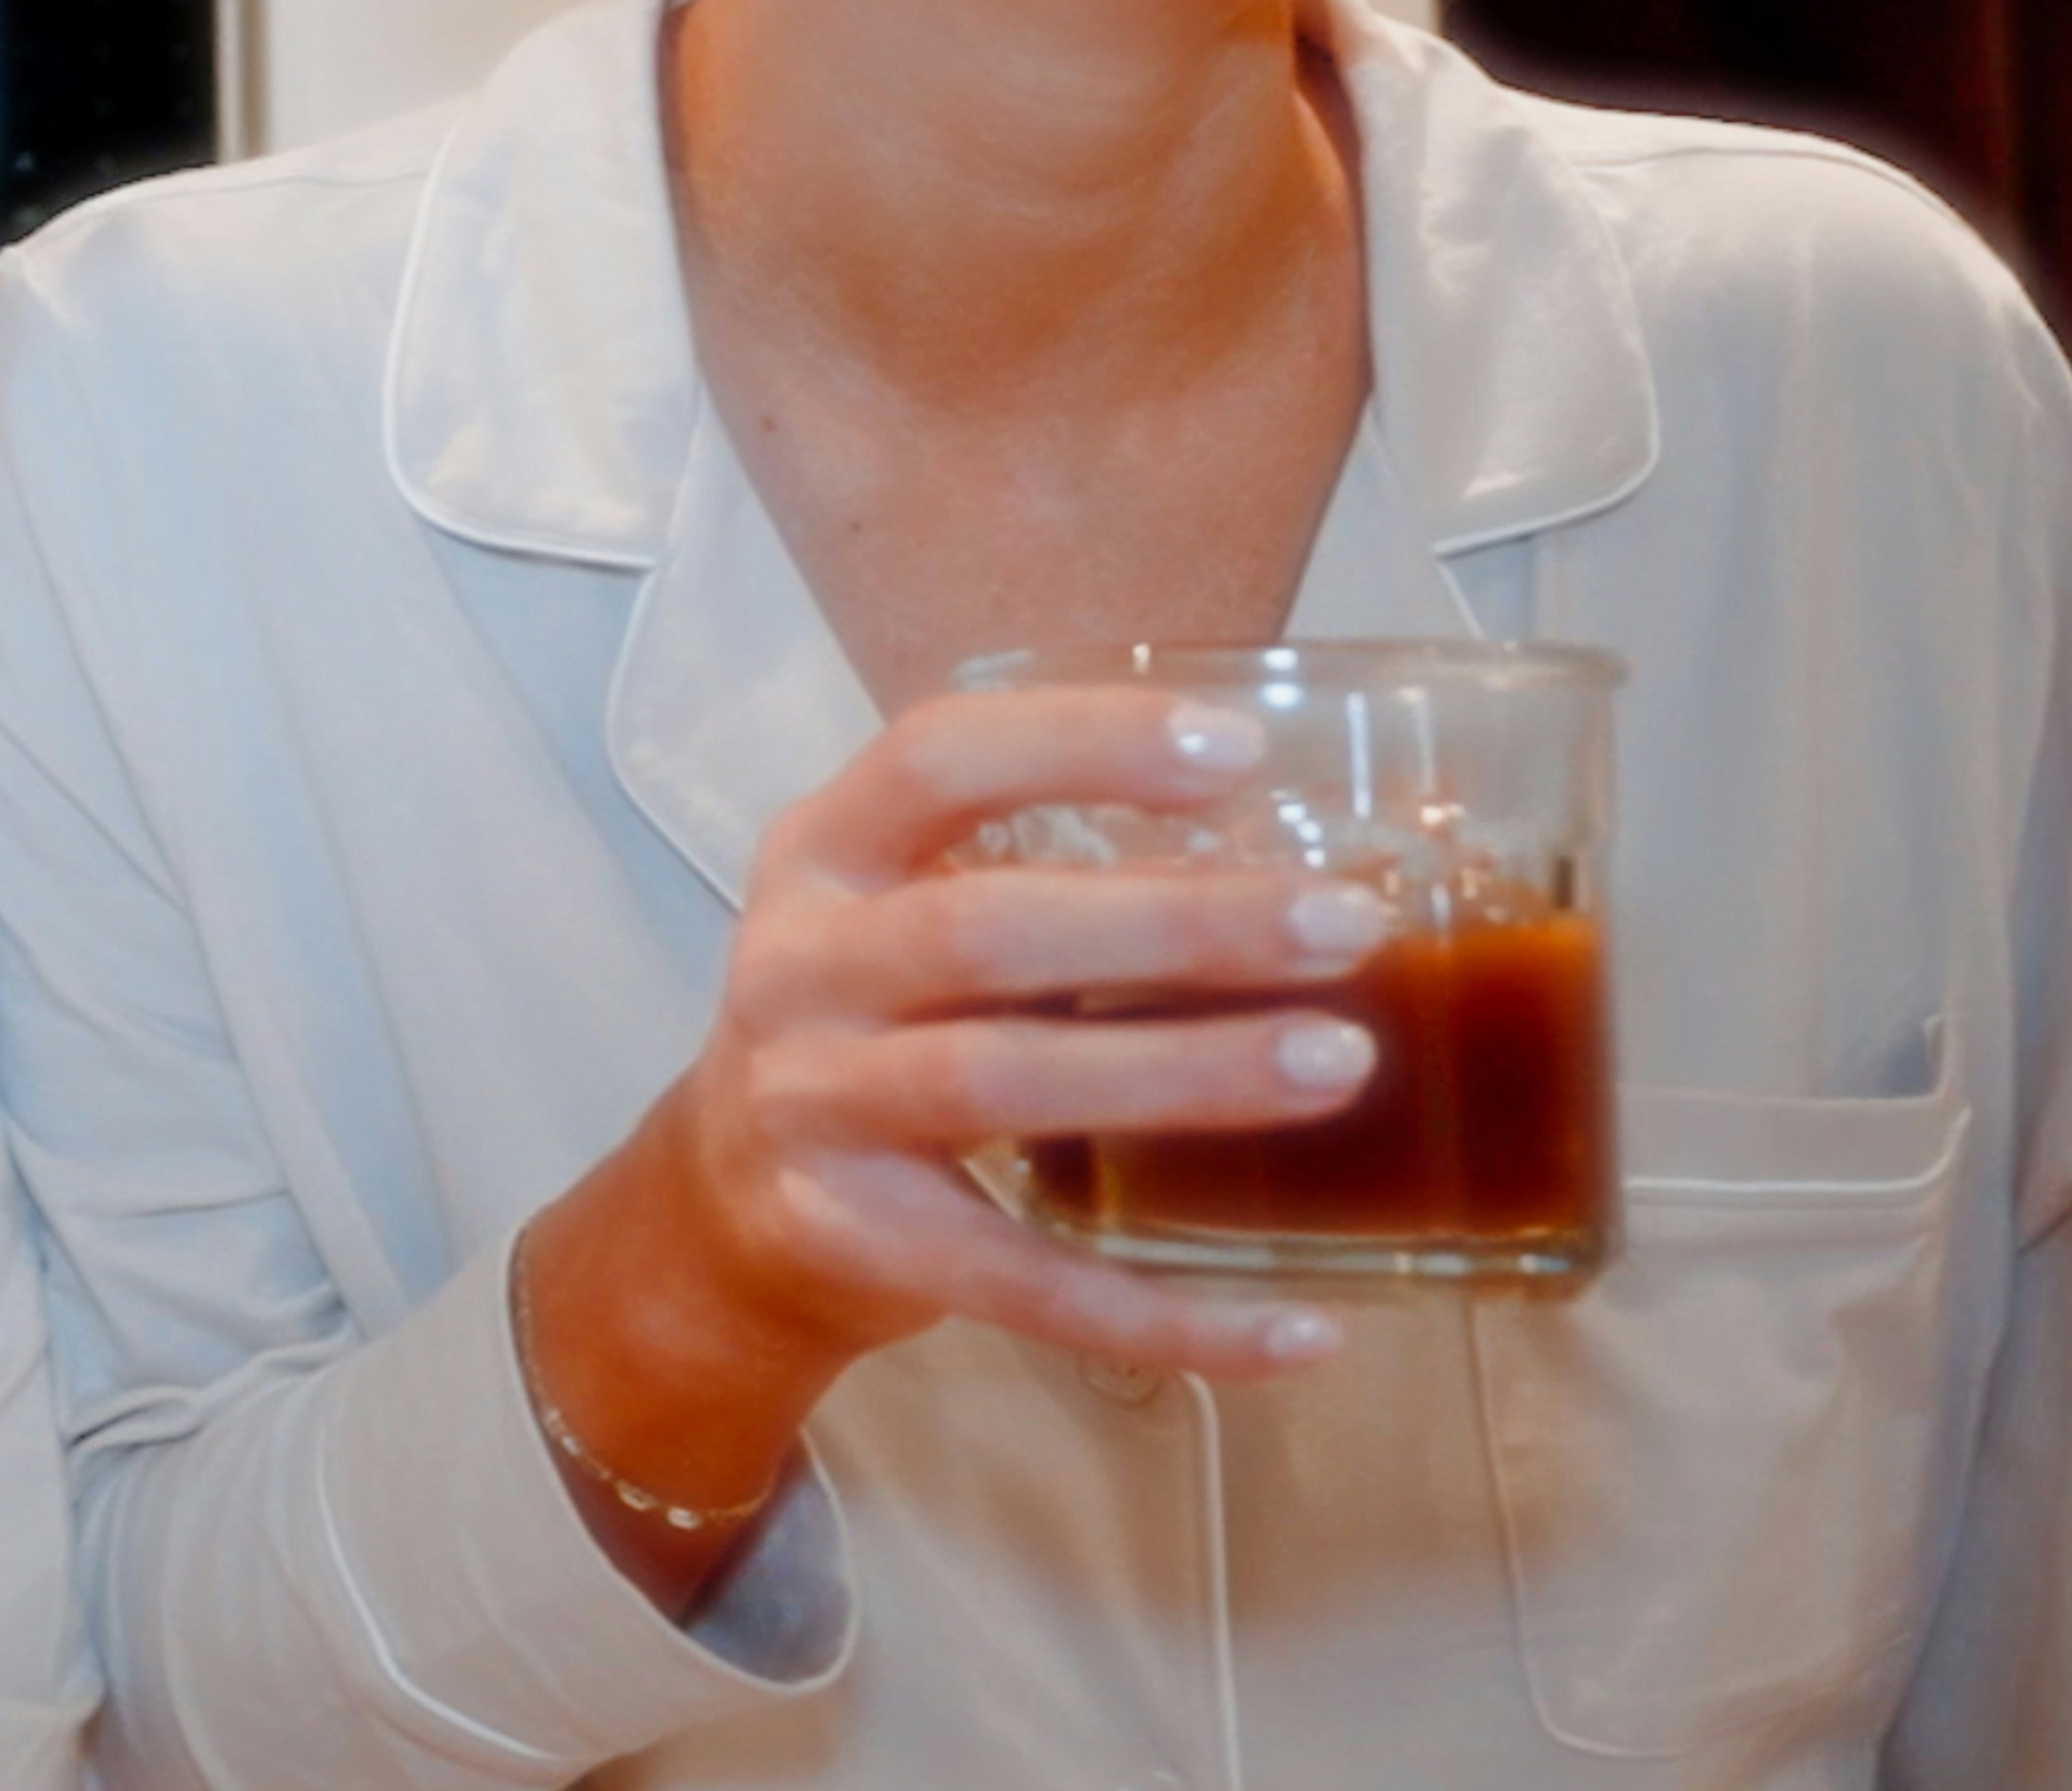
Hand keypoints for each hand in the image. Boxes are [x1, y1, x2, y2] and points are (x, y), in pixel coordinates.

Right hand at [522, 685, 1386, 1584]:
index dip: (1081, 743)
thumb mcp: (907, 915)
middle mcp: (795, 968)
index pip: (934, 759)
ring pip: (998, 1084)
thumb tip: (1309, 861)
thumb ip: (1046, 877)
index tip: (1239, 749)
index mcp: (822, 854)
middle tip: (1347, 925)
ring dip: (1181, 1072)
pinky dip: (1168, 1313)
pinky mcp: (851, 1240)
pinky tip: (1302, 1328)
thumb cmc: (876, 1024)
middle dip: (1177, 923)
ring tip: (1341, 1061)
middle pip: (982, 930)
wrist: (724, 1200)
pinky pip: (1024, 1282)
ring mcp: (807, 1107)